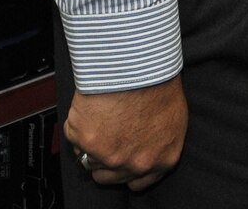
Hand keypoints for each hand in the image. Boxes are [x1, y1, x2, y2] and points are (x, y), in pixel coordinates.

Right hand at [64, 77, 185, 191]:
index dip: (128, 170)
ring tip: (103, 117)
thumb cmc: (160, 85)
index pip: (138, 182)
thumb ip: (159, 143)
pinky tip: (93, 109)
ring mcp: (108, 156)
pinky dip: (79, 125)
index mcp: (162, 160)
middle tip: (109, 134)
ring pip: (89, 160)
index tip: (123, 161)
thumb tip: (147, 147)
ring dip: (92, 142)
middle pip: (110, 176)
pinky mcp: (85, 142)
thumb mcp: (173, 120)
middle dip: (107, 158)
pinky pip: (75, 139)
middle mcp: (135, 164)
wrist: (139, 66)